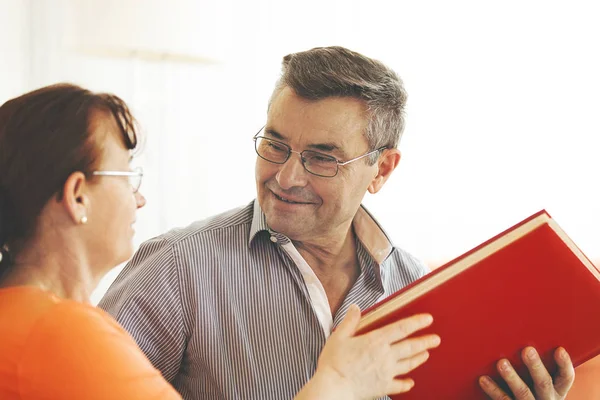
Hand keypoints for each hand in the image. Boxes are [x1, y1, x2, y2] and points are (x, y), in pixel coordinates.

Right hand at [295, 304, 440, 399]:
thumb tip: (355, 308)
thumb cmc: (334, 363)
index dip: (416, 323)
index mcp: (375, 341)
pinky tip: (411, 382)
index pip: (401, 329)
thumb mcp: (339, 336)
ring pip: (408, 364)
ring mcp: (386, 372)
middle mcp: (385, 356)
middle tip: (436, 339)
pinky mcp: (383, 386)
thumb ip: (350, 321)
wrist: (333, 387)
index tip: (428, 319)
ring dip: (419, 358)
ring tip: (427, 354)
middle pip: (410, 346)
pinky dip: (406, 383)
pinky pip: (399, 385)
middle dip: (425, 341)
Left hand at [479, 347, 574, 399]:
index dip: (564, 364)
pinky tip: (484, 379)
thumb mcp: (538, 380)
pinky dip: (493, 389)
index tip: (559, 349)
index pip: (566, 377)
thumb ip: (536, 364)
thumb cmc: (529, 387)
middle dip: (535, 366)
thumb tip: (522, 334)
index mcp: (556, 390)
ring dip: (512, 377)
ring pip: (523, 392)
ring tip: (502, 363)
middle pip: (543, 383)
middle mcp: (546, 399)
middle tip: (527, 350)